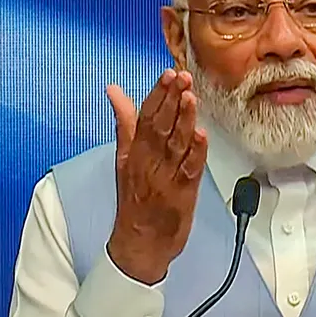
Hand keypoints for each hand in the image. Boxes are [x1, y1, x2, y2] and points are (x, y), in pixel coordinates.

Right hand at [105, 69, 208, 284]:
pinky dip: (196, 152)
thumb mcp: (123, 157)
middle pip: (161, 125)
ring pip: (176, 143)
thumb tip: (115, 91)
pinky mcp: (183, 193)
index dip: (158, 94)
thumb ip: (125, 122)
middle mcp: (149, 161)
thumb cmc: (134, 198)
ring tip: (190, 97)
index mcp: (135, 151)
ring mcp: (166, 177)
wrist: (139, 242)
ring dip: (184, 119)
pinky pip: (190, 169)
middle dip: (172, 99)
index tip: (168, 74)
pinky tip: (200, 135)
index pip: (146, 116)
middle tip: (181, 77)